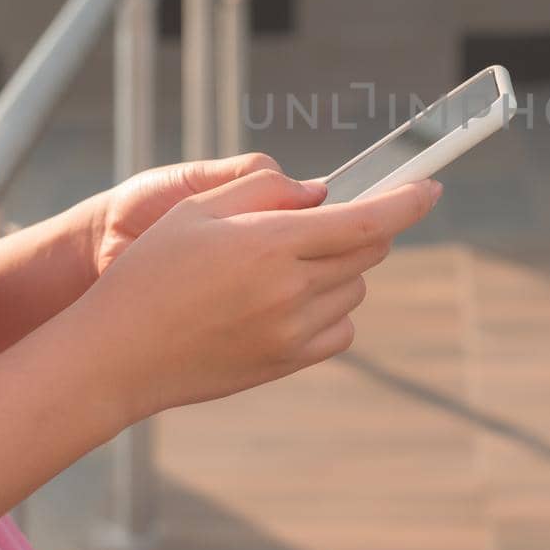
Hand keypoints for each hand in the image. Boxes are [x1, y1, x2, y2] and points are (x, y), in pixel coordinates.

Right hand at [70, 170, 442, 423]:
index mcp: (270, 243)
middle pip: (369, 250)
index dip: (409, 201)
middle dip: (365, 226)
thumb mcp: (197, 211)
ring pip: (355, 286)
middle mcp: (290, 289)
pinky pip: (341, 328)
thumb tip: (321, 193)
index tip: (432, 187)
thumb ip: (265, 192)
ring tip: (284, 265)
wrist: (117, 355)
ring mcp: (292, 331)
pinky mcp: (287, 362)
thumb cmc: (149, 272)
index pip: (368, 220)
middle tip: (327, 220)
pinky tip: (289, 302)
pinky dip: (332, 309)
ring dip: (342, 266)